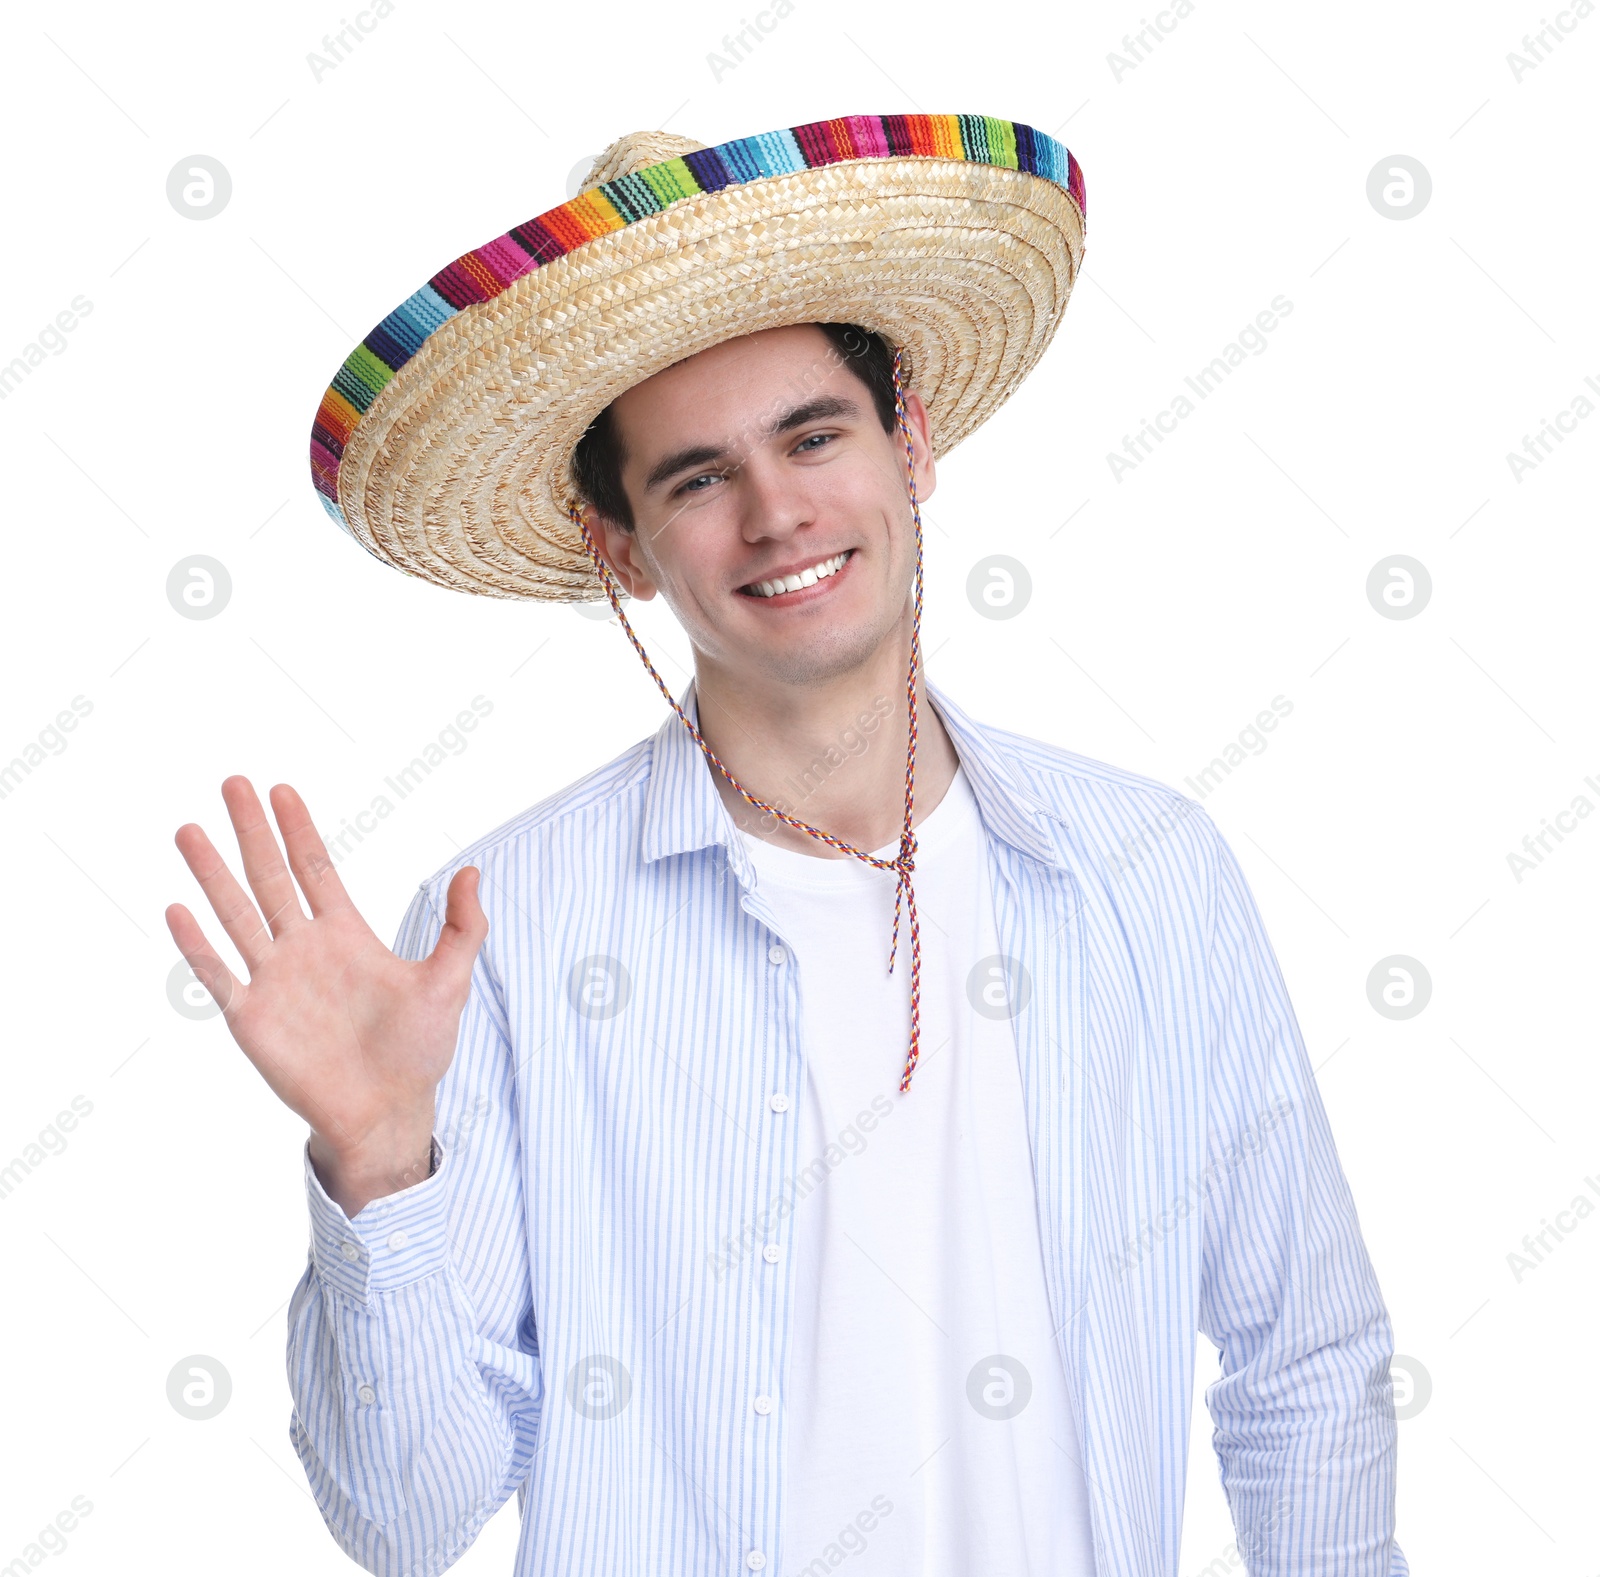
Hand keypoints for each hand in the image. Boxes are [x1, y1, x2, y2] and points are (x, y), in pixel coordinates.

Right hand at [166, 776, 488, 1212]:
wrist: (387, 1112)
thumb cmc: (419, 1050)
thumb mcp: (449, 981)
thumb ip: (462, 927)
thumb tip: (473, 871)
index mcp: (346, 935)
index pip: (316, 870)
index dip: (299, 830)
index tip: (282, 790)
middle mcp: (305, 949)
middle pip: (271, 877)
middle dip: (252, 831)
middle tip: (233, 783)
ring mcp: (275, 981)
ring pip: (236, 914)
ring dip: (212, 873)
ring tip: (189, 831)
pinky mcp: (253, 1018)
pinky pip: (219, 973)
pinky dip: (198, 943)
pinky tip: (179, 909)